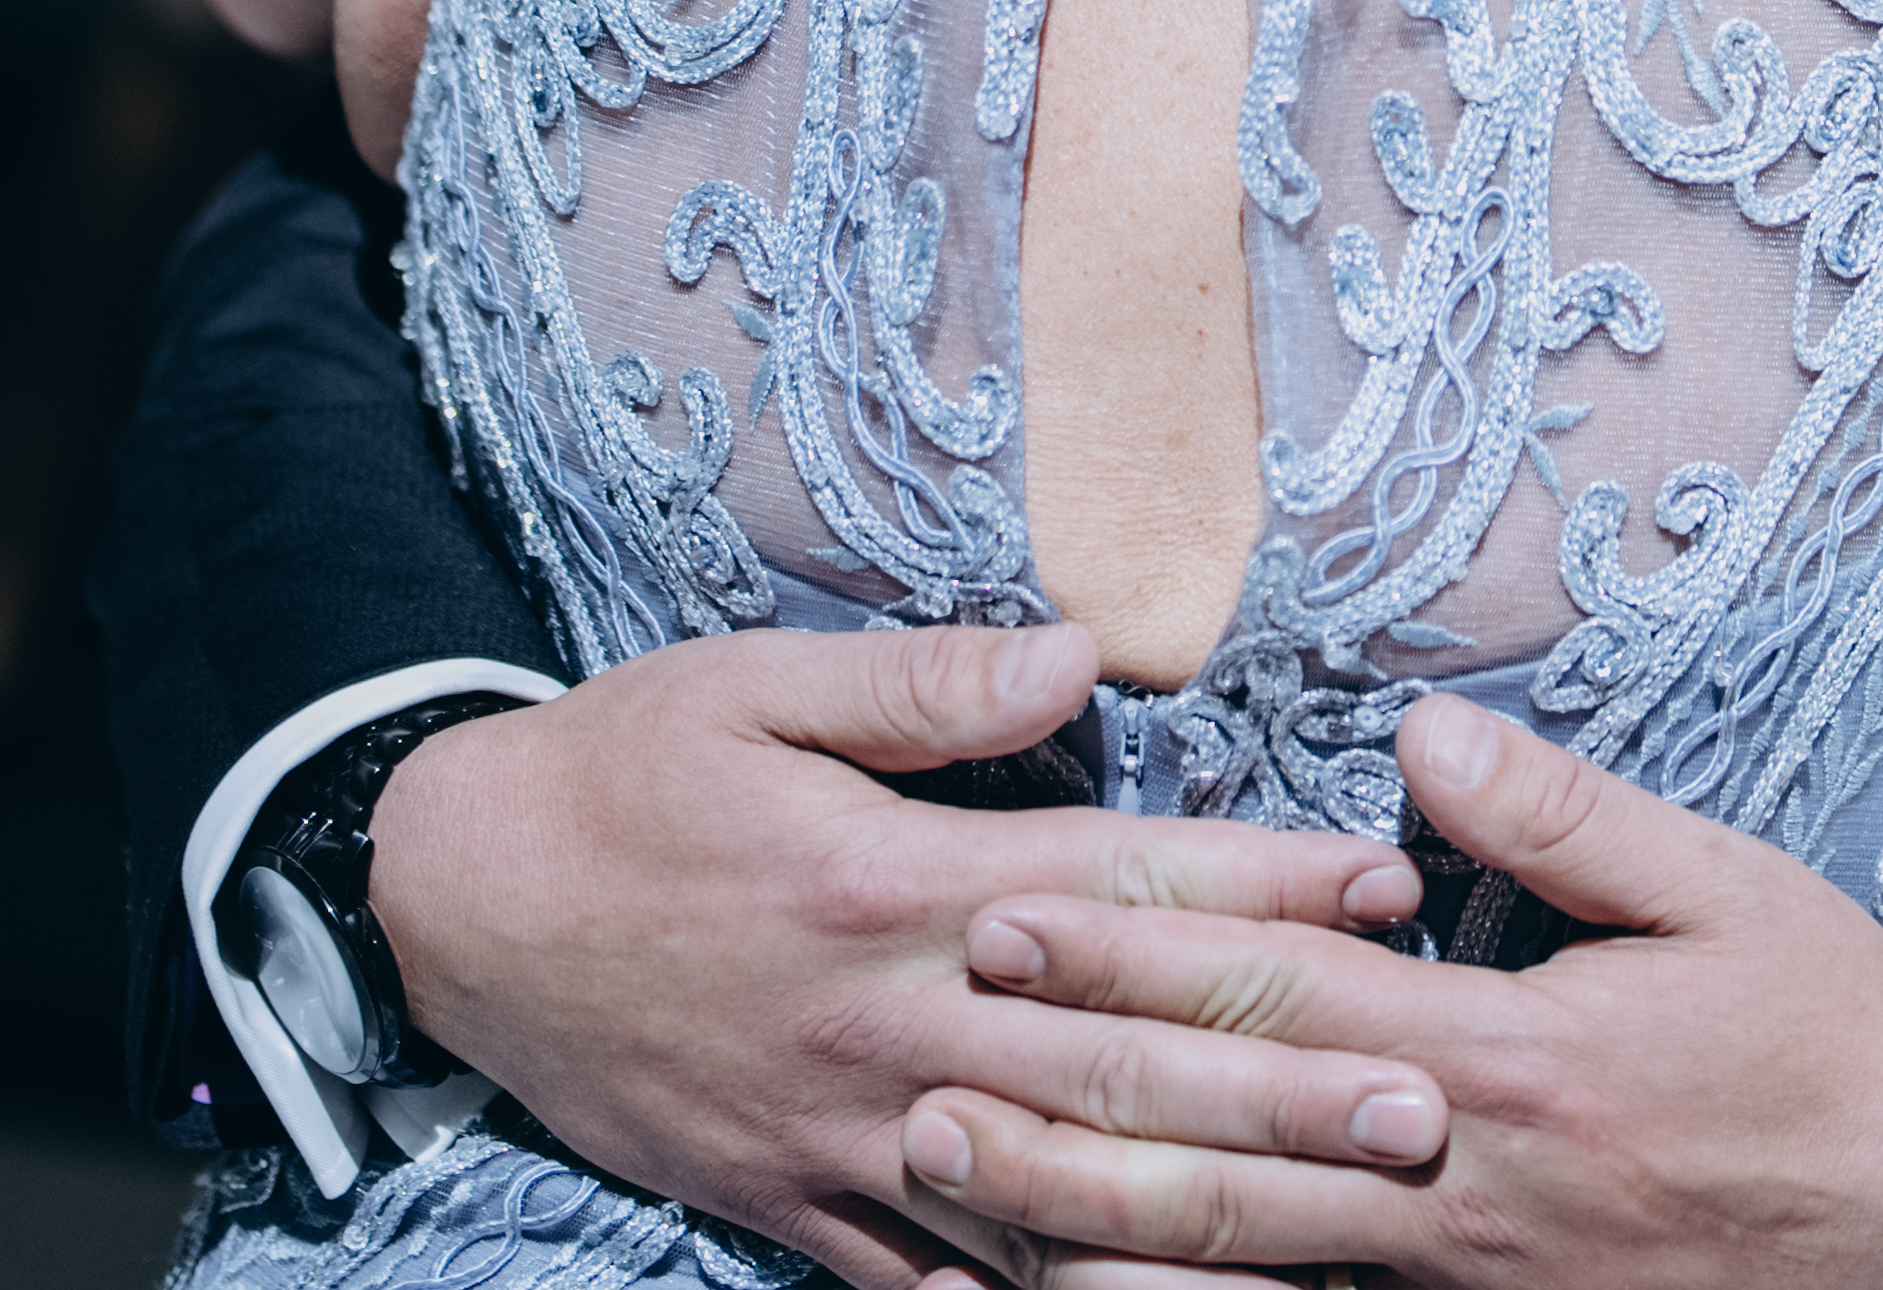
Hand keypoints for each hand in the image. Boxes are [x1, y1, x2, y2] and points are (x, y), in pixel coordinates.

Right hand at [367, 625, 1454, 1289]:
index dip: (1259, 882)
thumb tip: (1077, 654)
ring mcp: (842, 1131)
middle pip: (1116, 1055)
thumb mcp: (753, 686)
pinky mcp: (793, 1202)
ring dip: (1198, 1218)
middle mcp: (886, 1018)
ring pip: (1047, 1191)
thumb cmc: (621, 772)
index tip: (1387, 885)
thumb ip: (920, 683)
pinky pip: (933, 1282)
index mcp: (892, 879)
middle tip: (1429, 1100)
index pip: (1118, 880)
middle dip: (1283, 1081)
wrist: (453, 910)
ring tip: (1334, 1236)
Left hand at [902, 693, 1882, 1289]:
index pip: (1271, 997)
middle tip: (912, 1076)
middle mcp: (1455, 1188)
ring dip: (1082, 1239)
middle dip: (1055, 1112)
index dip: (1127, 959)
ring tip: (955, 1201)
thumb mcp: (1720, 892)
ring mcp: (1462, 1289)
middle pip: (1215, 1152)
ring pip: (1234, 1274)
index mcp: (1503, 1057)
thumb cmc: (1829, 1038)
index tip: (1002, 917)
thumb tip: (1422, 733)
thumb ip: (1559, 819)